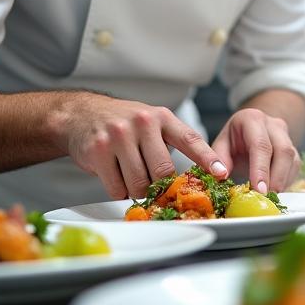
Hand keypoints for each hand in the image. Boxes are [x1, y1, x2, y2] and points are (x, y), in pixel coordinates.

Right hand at [59, 94, 227, 199]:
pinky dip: (118, 190)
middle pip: (163, 171)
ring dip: (137, 189)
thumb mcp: (152, 122)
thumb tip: (191, 177)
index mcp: (161, 117)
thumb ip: (169, 143)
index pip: (190, 139)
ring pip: (139, 183)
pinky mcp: (99, 151)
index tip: (221, 173)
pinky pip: (117, 188)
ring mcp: (119, 136)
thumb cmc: (124, 124)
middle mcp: (143, 122)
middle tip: (154, 184)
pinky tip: (114, 174)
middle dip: (160, 185)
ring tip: (130, 173)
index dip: (207, 158)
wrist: (83, 115)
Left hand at [211, 108, 299, 192]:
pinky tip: (274, 190)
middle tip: (265, 199)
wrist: (248, 131)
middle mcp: (272, 124)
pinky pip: (295, 166)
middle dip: (276, 178)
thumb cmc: (233, 140)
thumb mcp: (220, 145)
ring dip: (282, 182)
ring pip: (292, 159)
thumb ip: (218, 159)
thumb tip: (220, 175)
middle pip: (282, 150)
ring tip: (269, 198)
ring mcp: (285, 135)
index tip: (259, 190)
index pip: (260, 144)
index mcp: (252, 119)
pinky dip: (286, 181)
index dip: (261, 169)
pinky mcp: (293, 149)